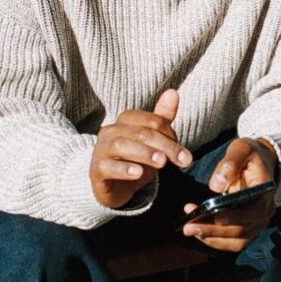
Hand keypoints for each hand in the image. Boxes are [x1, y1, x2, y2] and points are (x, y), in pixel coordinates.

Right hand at [90, 89, 191, 208]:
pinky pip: (106, 166)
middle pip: (140, 132)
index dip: (170, 135)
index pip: (151, 121)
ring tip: (162, 163)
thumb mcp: (152, 142)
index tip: (185, 154)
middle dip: (164, 145)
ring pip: (121, 145)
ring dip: (145, 153)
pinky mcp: (95, 170)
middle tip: (183, 160)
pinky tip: (138, 173)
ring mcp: (100, 150)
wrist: (114, 189)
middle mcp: (110, 131)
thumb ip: (162, 119)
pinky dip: (123, 169)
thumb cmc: (135, 161)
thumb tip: (173, 92)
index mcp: (125, 121)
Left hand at [182, 137, 277, 251]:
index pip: (251, 212)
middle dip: (212, 230)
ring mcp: (256, 224)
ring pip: (235, 241)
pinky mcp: (247, 230)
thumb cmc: (249, 155)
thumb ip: (231, 163)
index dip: (231, 218)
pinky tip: (197, 231)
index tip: (210, 216)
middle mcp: (264, 214)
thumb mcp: (242, 148)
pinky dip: (214, 240)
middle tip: (188, 227)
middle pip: (239, 231)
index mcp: (265, 195)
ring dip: (211, 238)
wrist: (259, 163)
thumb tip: (216, 186)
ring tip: (189, 228)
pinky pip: (231, 242)